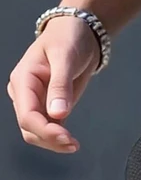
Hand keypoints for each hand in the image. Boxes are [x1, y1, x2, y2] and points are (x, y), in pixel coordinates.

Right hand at [7, 16, 100, 152]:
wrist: (78, 35)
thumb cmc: (68, 40)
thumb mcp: (65, 58)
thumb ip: (60, 86)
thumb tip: (57, 114)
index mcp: (23, 80)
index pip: (27, 115)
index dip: (45, 131)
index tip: (67, 138)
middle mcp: (25, 94)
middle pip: (29, 128)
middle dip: (50, 140)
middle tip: (73, 144)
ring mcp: (36, 102)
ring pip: (37, 133)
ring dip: (53, 143)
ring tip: (74, 145)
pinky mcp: (49, 107)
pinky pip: (48, 129)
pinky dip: (58, 138)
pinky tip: (71, 141)